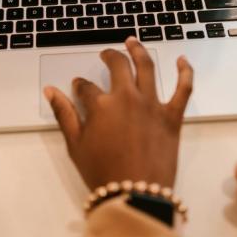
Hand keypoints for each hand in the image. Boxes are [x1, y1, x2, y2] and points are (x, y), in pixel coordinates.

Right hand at [44, 37, 192, 189]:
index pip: (86, 87)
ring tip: (133, 42)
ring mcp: (152, 105)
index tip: (78, 87)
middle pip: (118, 66)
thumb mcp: (75, 145)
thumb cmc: (102, 173)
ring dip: (139, 50)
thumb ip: (64, 114)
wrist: (135, 195)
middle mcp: (127, 98)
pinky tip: (183, 60)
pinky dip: (185, 72)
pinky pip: (184, 88)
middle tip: (106, 53)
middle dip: (109, 56)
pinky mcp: (172, 116)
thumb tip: (51, 91)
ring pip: (147, 67)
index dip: (80, 85)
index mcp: (101, 106)